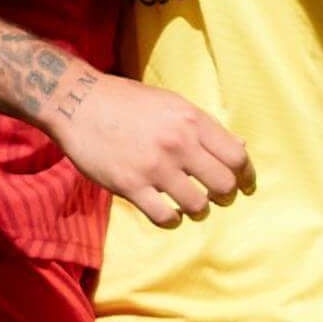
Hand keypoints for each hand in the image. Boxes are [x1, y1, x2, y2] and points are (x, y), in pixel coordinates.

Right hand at [46, 72, 246, 226]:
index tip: (244, 185)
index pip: (236, 156)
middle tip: (215, 196)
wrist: (76, 102)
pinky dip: (172, 220)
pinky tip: (167, 213)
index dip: (246, 176)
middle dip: (225, 196)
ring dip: (198, 210)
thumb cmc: (126, 101)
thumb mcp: (171, 103)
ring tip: (189, 206)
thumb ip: (204, 126)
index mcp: (190, 120)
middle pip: (223, 184)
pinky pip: (165, 217)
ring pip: (198, 205)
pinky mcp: (130, 185)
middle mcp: (177, 143)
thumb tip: (240, 148)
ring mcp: (154, 166)